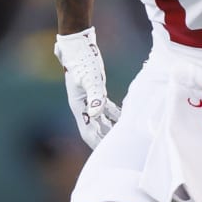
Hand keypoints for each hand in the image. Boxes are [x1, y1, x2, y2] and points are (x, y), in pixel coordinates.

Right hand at [53, 27, 119, 148]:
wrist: (77, 45)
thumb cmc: (82, 61)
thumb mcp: (90, 79)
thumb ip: (95, 97)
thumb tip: (96, 115)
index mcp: (79, 107)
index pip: (88, 133)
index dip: (97, 145)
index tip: (107, 156)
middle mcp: (83, 106)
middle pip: (94, 130)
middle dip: (104, 142)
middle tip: (119, 153)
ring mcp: (89, 99)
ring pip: (100, 121)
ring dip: (110, 130)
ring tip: (123, 140)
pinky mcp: (96, 91)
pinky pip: (106, 108)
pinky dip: (114, 115)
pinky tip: (124, 118)